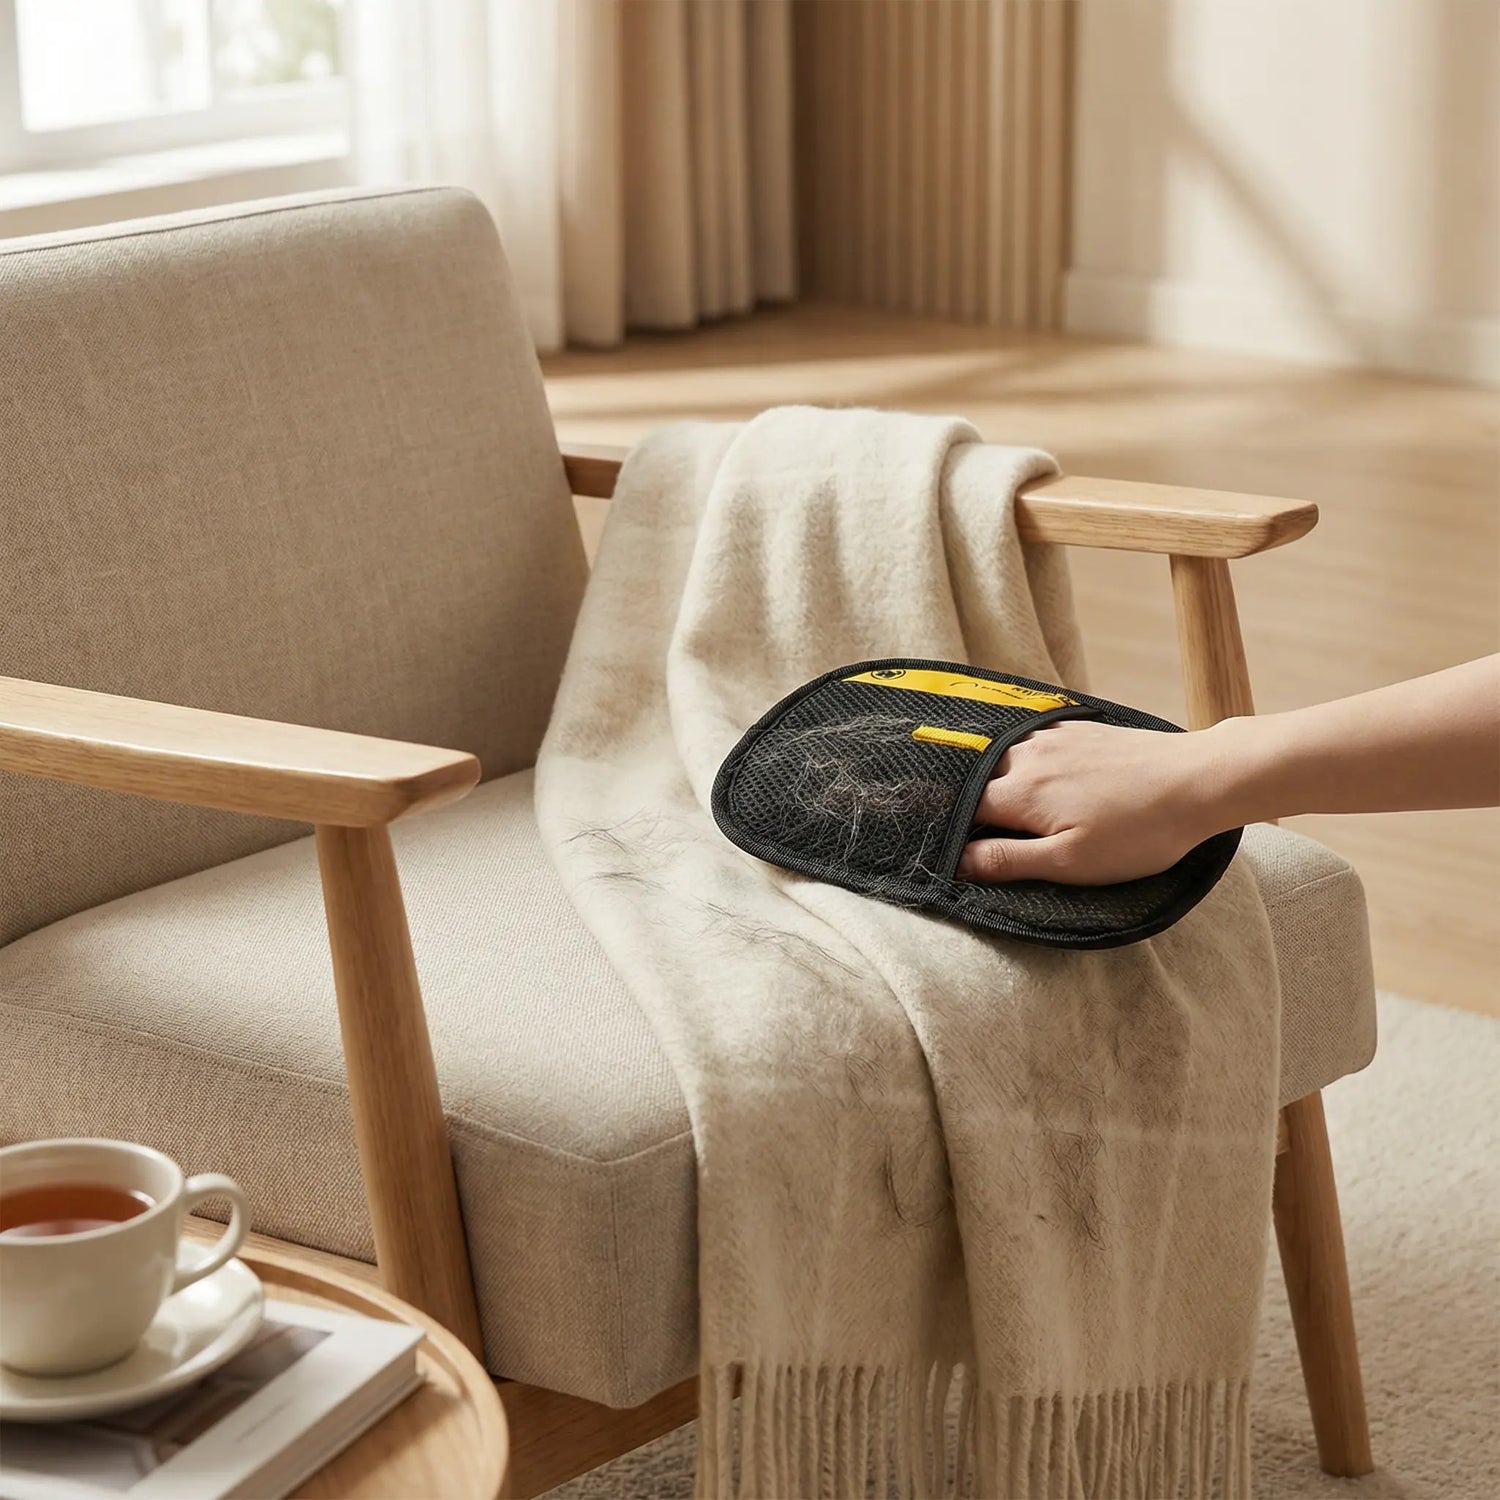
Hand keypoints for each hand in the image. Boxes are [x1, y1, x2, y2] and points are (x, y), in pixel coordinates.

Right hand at [956, 719, 1223, 884]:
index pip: (960, 809)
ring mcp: (1052, 736)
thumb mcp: (1070, 862)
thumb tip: (956, 862)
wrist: (1197, 780)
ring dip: (997, 779)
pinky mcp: (1077, 728)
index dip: (951, 830)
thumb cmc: (1138, 831)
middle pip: (977, 779)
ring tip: (1010, 807)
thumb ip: (1008, 861)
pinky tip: (1041, 774)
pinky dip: (1025, 760)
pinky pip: (1033, 741)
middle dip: (970, 803)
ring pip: (1003, 757)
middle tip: (980, 831)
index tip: (950, 848)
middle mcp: (1026, 756)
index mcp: (1018, 793)